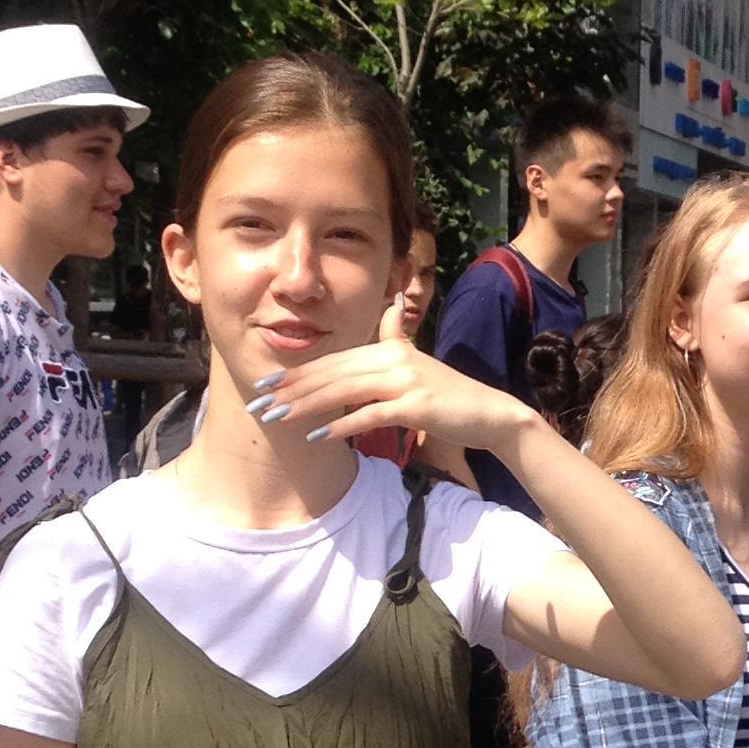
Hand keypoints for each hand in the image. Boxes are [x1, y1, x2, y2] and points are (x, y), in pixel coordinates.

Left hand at [249, 337, 530, 461]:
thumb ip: (398, 338)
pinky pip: (370, 414)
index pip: (332, 361)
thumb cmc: (449, 396)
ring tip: (278, 420)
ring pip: (344, 391)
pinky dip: (342, 425)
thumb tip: (391, 310)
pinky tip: (319, 437)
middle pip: (332, 373)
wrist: (490, 413)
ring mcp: (405, 379)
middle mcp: (392, 357)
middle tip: (259, 407)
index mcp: (387, 348)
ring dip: (307, 407)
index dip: (297, 374)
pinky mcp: (416, 404)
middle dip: (291, 391)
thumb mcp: (419, 362)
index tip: (265, 388)